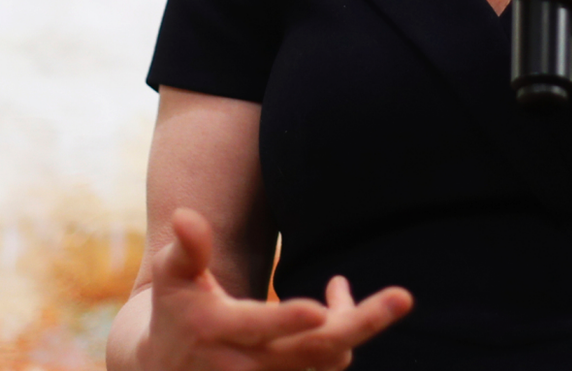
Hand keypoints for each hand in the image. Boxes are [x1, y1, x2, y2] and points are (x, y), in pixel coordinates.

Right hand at [139, 208, 412, 370]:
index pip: (257, 328)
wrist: (169, 370)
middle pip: (314, 351)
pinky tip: (340, 296)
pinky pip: (328, 363)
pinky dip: (343, 330)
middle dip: (359, 324)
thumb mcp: (172, 279)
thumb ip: (187, 249)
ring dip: (355, 319)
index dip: (286, 321)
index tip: (318, 310)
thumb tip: (185, 215)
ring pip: (328, 358)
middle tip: (402, 296)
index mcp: (217, 331)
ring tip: (382, 291)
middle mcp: (247, 365)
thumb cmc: (178, 310)